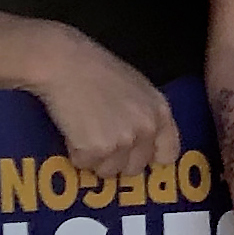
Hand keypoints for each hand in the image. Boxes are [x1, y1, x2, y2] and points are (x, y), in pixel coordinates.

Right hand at [25, 25, 177, 177]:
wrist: (65, 64)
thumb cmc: (97, 70)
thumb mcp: (137, 89)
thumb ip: (146, 115)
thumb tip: (143, 143)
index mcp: (160, 113)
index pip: (168, 155)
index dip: (149, 158)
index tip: (135, 157)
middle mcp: (146, 130)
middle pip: (134, 168)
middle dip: (117, 160)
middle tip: (100, 140)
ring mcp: (122, 141)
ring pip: (108, 171)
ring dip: (94, 159)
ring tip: (85, 132)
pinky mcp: (96, 149)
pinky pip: (84, 164)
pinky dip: (76, 153)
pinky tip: (73, 130)